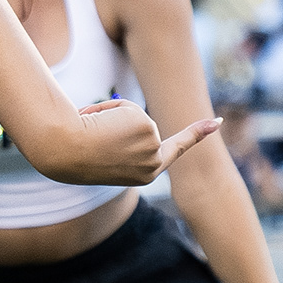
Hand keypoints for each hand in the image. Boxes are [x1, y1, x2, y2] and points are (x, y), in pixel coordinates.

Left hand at [24, 97, 218, 187]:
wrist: (65, 151)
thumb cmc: (75, 155)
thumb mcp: (103, 150)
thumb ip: (120, 138)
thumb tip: (117, 116)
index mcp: (143, 175)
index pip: (175, 151)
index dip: (196, 135)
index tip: (217, 122)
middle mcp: (153, 165)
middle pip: (145, 128)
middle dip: (120, 124)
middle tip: (96, 137)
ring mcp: (153, 147)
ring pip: (136, 116)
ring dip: (113, 118)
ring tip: (95, 134)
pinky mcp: (148, 128)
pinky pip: (128, 108)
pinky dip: (111, 110)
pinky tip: (98, 126)